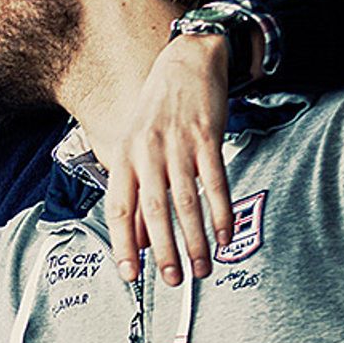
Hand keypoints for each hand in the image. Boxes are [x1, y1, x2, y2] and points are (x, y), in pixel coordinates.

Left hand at [95, 33, 234, 287]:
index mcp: (124, 157)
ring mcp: (178, 145)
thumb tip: (138, 239)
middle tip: (173, 280)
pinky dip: (220, 212)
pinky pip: (214, 182)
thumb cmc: (158, 113)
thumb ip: (138, 192)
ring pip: (185, 203)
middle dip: (163, 251)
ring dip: (195, 240)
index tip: (130, 274)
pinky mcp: (207, 138)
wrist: (187, 62)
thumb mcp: (137, 148)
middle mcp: (147, 152)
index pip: (118, 209)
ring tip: (201, 268)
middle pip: (154, 211)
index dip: (122, 244)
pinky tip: (224, 236)